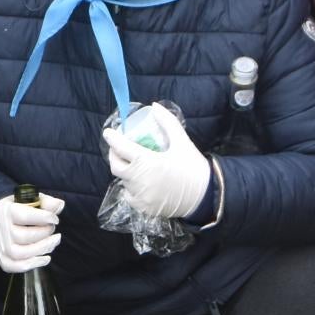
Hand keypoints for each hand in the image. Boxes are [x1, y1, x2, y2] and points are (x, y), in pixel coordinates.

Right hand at [0, 190, 63, 273]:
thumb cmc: (16, 208)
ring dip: (42, 249)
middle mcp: (1, 229)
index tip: (54, 219)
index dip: (45, 218)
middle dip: (45, 233)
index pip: (25, 215)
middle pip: (25, 236)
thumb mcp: (29, 199)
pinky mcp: (2, 258)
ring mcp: (0, 246)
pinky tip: (45, 257)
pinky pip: (17, 266)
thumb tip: (59, 205)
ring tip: (53, 242)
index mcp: (6, 210)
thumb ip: (45, 201)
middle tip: (52, 228)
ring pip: (22, 253)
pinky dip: (33, 264)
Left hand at [103, 105, 212, 222]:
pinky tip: (140, 182)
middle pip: (116, 165)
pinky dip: (131, 187)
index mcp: (147, 162)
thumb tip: (154, 106)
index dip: (112, 138)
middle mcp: (139, 180)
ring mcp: (140, 196)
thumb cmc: (193, 167)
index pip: (121, 148)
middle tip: (119, 147)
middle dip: (114, 154)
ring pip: (123, 180)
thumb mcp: (181, 142)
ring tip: (134, 163)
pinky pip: (130, 195)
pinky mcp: (143, 208)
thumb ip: (167, 122)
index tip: (108, 132)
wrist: (205, 196)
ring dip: (125, 170)